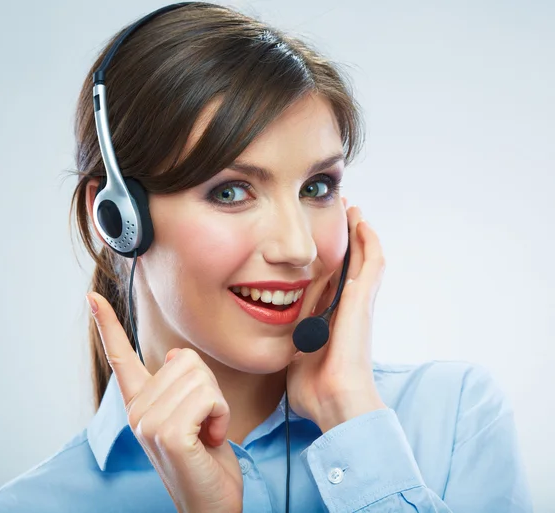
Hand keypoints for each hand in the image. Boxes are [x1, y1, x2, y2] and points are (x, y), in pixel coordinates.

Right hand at [86, 293, 242, 512]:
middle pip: (186, 359)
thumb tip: (173, 355)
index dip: (107, 325)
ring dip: (217, 405)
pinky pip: (208, 397)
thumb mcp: (192, 413)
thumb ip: (178, 384)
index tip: (91, 297)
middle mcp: (137, 410)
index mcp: (141, 403)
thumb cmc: (205, 457)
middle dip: (209, 389)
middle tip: (204, 422)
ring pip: (200, 377)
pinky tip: (211, 439)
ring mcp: (148, 423)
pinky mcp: (167, 433)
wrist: (212, 503)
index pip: (120, 357)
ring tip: (207, 432)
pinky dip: (221, 415)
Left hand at [287, 203, 387, 432]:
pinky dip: (369, 241)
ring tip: (353, 210)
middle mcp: (346, 307)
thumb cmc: (313, 388)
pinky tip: (362, 222)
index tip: (316, 244)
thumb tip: (272, 343)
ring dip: (359, 234)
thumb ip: (286, 344)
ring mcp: (358, 302)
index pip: (330, 281)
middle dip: (345, 240)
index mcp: (329, 318)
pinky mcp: (364, 300)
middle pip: (349, 264)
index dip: (326, 260)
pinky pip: (373, 263)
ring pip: (364, 258)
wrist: (333, 400)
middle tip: (339, 215)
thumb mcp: (292, 356)